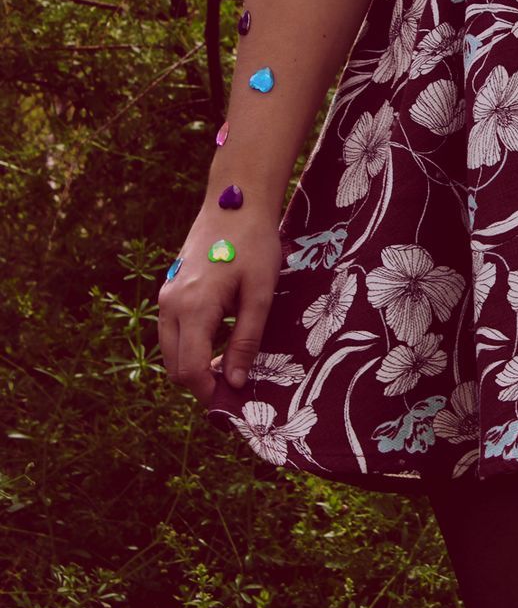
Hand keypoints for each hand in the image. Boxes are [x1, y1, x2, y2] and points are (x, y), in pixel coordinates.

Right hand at [156, 205, 282, 405]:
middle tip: (235, 388)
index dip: (209, 392)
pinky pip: (173, 331)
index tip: (234, 402)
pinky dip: (190, 345)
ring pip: (170, 350)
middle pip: (174, 365)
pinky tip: (220, 344)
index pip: (189, 369)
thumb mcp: (261, 295)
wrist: (235, 204)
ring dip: (193, 364)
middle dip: (200, 383)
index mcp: (194, 308)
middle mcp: (171, 305)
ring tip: (230, 368)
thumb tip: (236, 382)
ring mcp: (166, 297)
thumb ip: (247, 340)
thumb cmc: (254, 246)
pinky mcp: (170, 290)